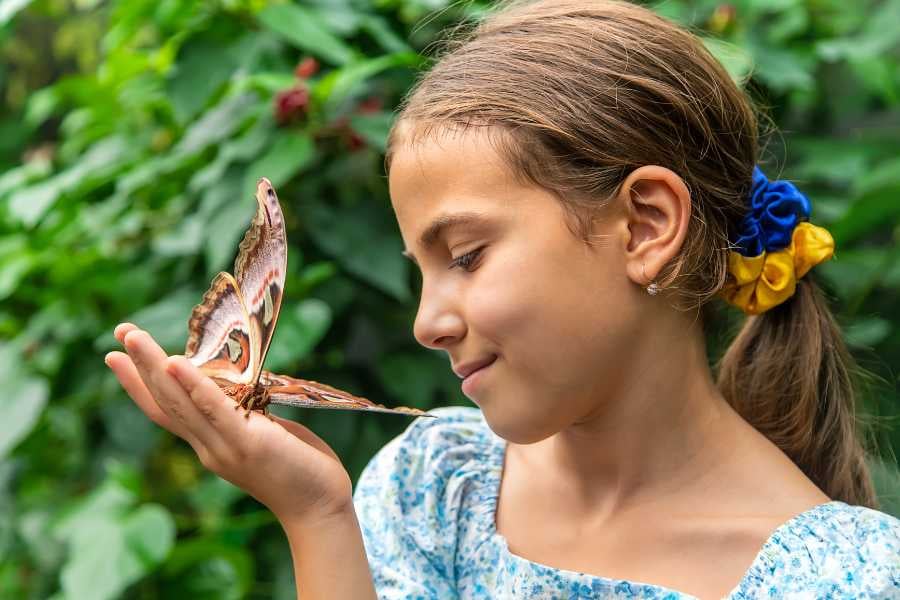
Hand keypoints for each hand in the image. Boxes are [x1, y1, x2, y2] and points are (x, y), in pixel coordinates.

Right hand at [105, 323, 353, 525]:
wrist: (319, 507)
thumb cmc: (298, 467)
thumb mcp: (263, 433)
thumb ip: (245, 413)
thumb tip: (241, 382)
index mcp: (209, 444)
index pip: (165, 411)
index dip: (139, 384)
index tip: (115, 356)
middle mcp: (208, 447)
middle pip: (165, 402)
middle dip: (139, 365)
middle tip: (120, 331)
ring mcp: (225, 446)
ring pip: (180, 402)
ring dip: (154, 367)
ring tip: (134, 338)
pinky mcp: (248, 442)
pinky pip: (215, 409)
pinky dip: (194, 385)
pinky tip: (175, 363)